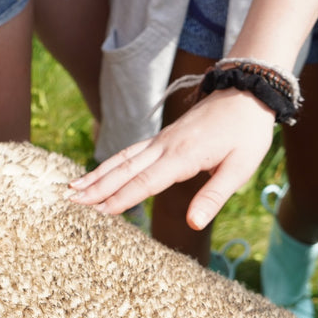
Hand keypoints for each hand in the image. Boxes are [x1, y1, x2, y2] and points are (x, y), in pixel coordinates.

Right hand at [68, 90, 275, 229]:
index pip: (146, 182)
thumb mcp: (240, 168)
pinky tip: (97, 174)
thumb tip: (193, 224)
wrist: (248, 93)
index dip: (122, 199)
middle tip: (70, 202)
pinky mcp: (162, 139)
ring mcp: (161, 141)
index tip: (98, 212)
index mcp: (184, 156)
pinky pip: (130, 153)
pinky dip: (110, 164)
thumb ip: (214, 197)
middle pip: (125, 170)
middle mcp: (165, 146)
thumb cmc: (247, 133)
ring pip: (122, 159)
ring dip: (97, 175)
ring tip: (72, 188)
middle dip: (96, 187)